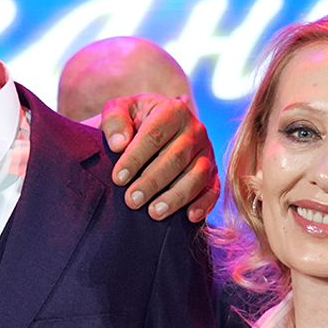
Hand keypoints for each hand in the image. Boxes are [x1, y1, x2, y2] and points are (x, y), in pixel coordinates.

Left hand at [99, 94, 218, 222]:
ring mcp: (207, 152)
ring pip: (196, 175)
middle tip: (131, 201)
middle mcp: (195, 129)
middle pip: (175, 158)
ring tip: (154, 213)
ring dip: (175, 196)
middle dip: (152, 182)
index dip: (135, 158)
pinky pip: (213, 189)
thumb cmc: (131, 121)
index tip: (118, 178)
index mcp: (173, 110)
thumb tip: (119, 144)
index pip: (154, 135)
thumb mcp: (118, 110)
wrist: (148, 129)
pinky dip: (204, 204)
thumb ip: (114, 121)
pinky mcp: (213, 173)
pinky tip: (190, 217)